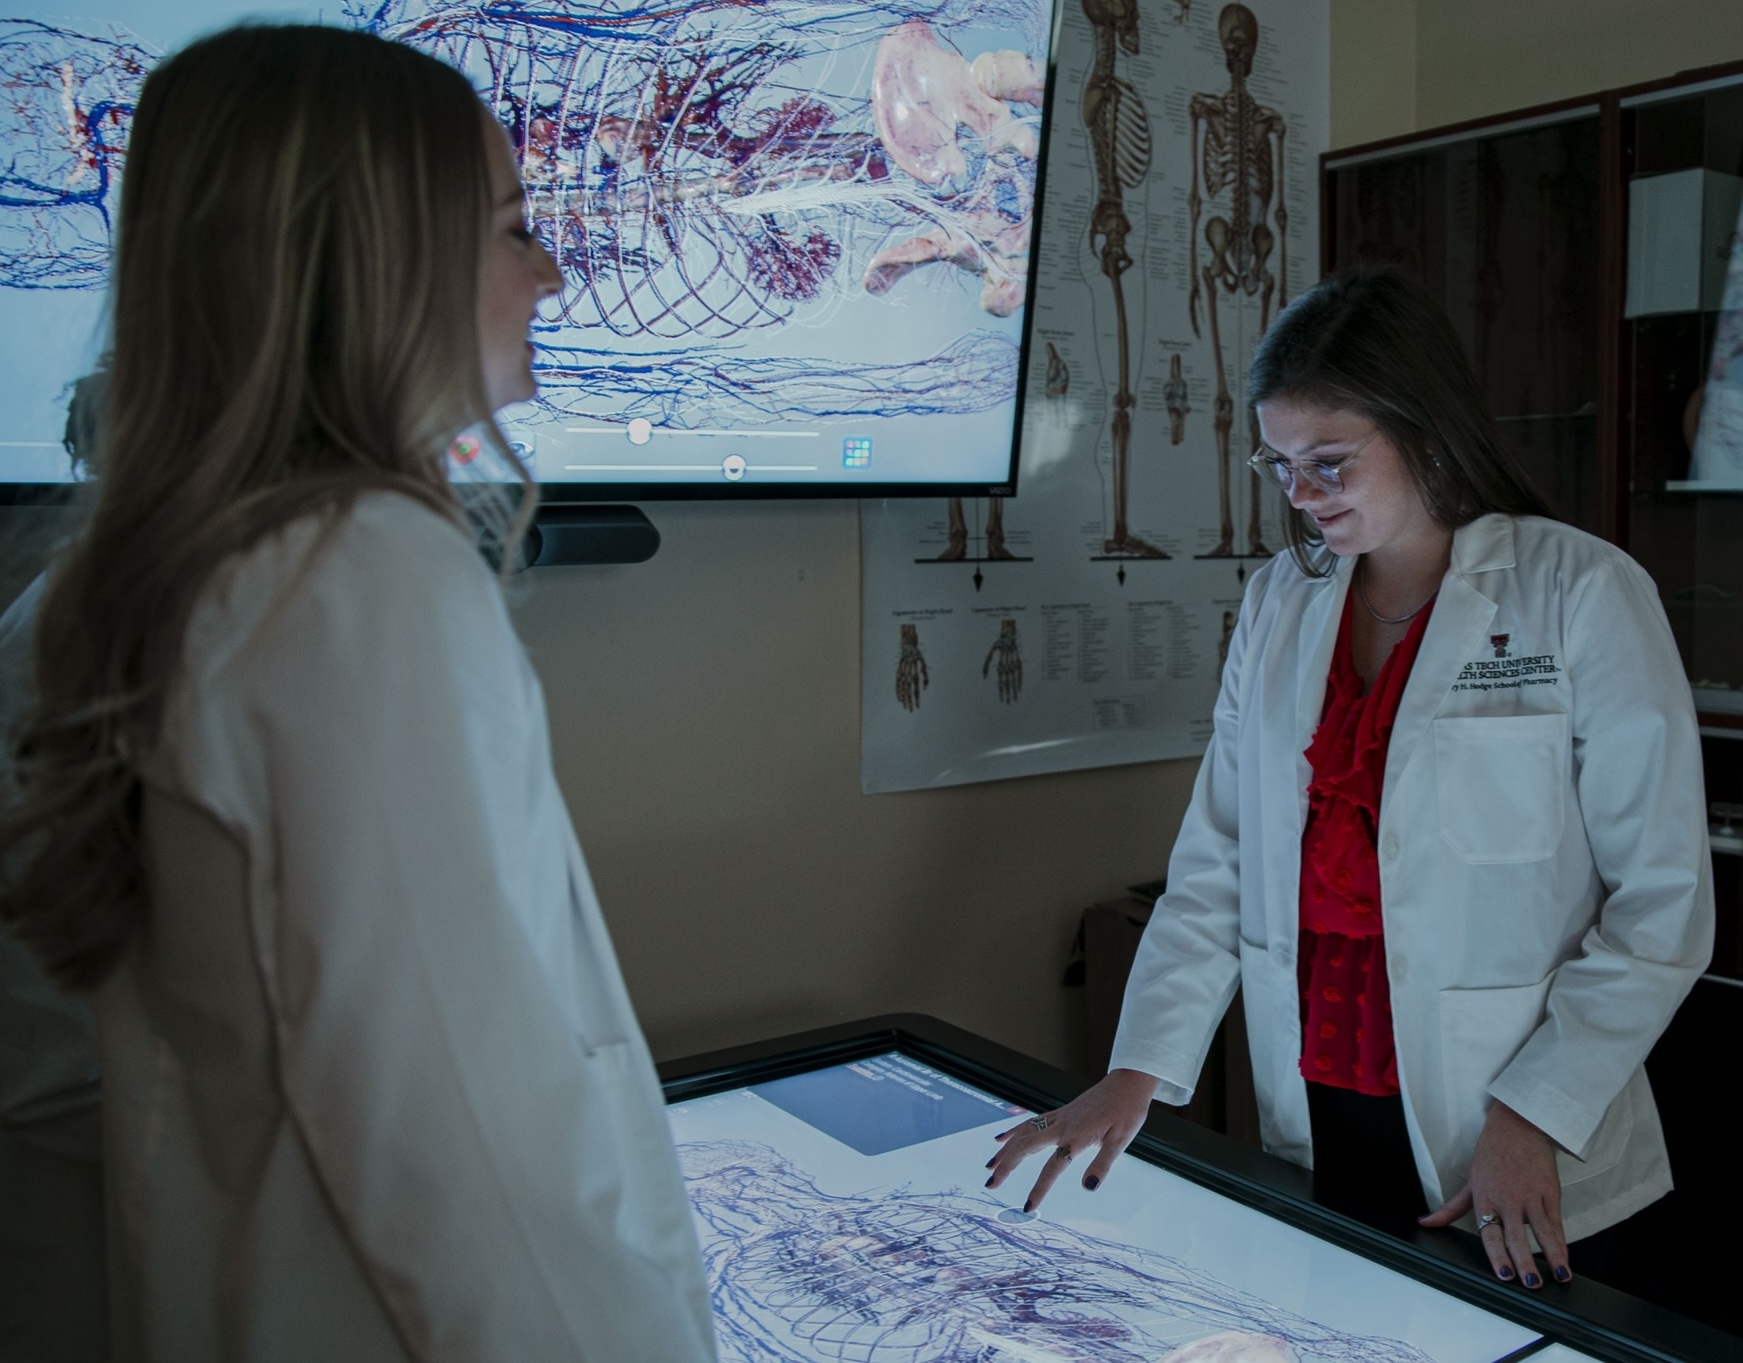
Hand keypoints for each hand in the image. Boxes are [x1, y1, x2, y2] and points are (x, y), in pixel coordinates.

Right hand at [985, 1068, 1159, 1212]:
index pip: (1052, 1167)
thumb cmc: (1126, 1112)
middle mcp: (1061, 1126)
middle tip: (990, 1185)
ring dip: (1006, 1151)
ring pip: (1023, 1133)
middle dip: (1006, 1166)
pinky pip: (1030, 1122)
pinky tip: (1002, 1138)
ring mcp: (1058, 1118)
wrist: (1126, 1084)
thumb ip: (1103, 1164)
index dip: (1039, 1189)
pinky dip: (1013, 1131)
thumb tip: (1088, 1188)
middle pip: (1026, 1147)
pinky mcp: (1059, 1113)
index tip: (1027, 1208)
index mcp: (1076, 1137)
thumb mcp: (1121, 1140)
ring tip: (991, 1166)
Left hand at [1419, 1100, 1569, 1287]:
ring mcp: (1532, 1196)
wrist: (1517, 1125)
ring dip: (1552, 1256)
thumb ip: (1450, 1208)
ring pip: (1542, 1231)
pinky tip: (1565, 1258)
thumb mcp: (1470, 1182)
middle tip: (1530, 1284)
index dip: (1497, 1255)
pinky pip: (1557, 1221)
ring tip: (1559, 1276)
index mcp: (1486, 1198)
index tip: (1504, 1275)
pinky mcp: (1551, 1191)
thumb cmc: (1491, 1154)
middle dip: (1524, 1263)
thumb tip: (1426, 1222)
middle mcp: (1508, 1199)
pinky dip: (1562, 1241)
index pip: (1490, 1232)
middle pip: (1517, 1236)